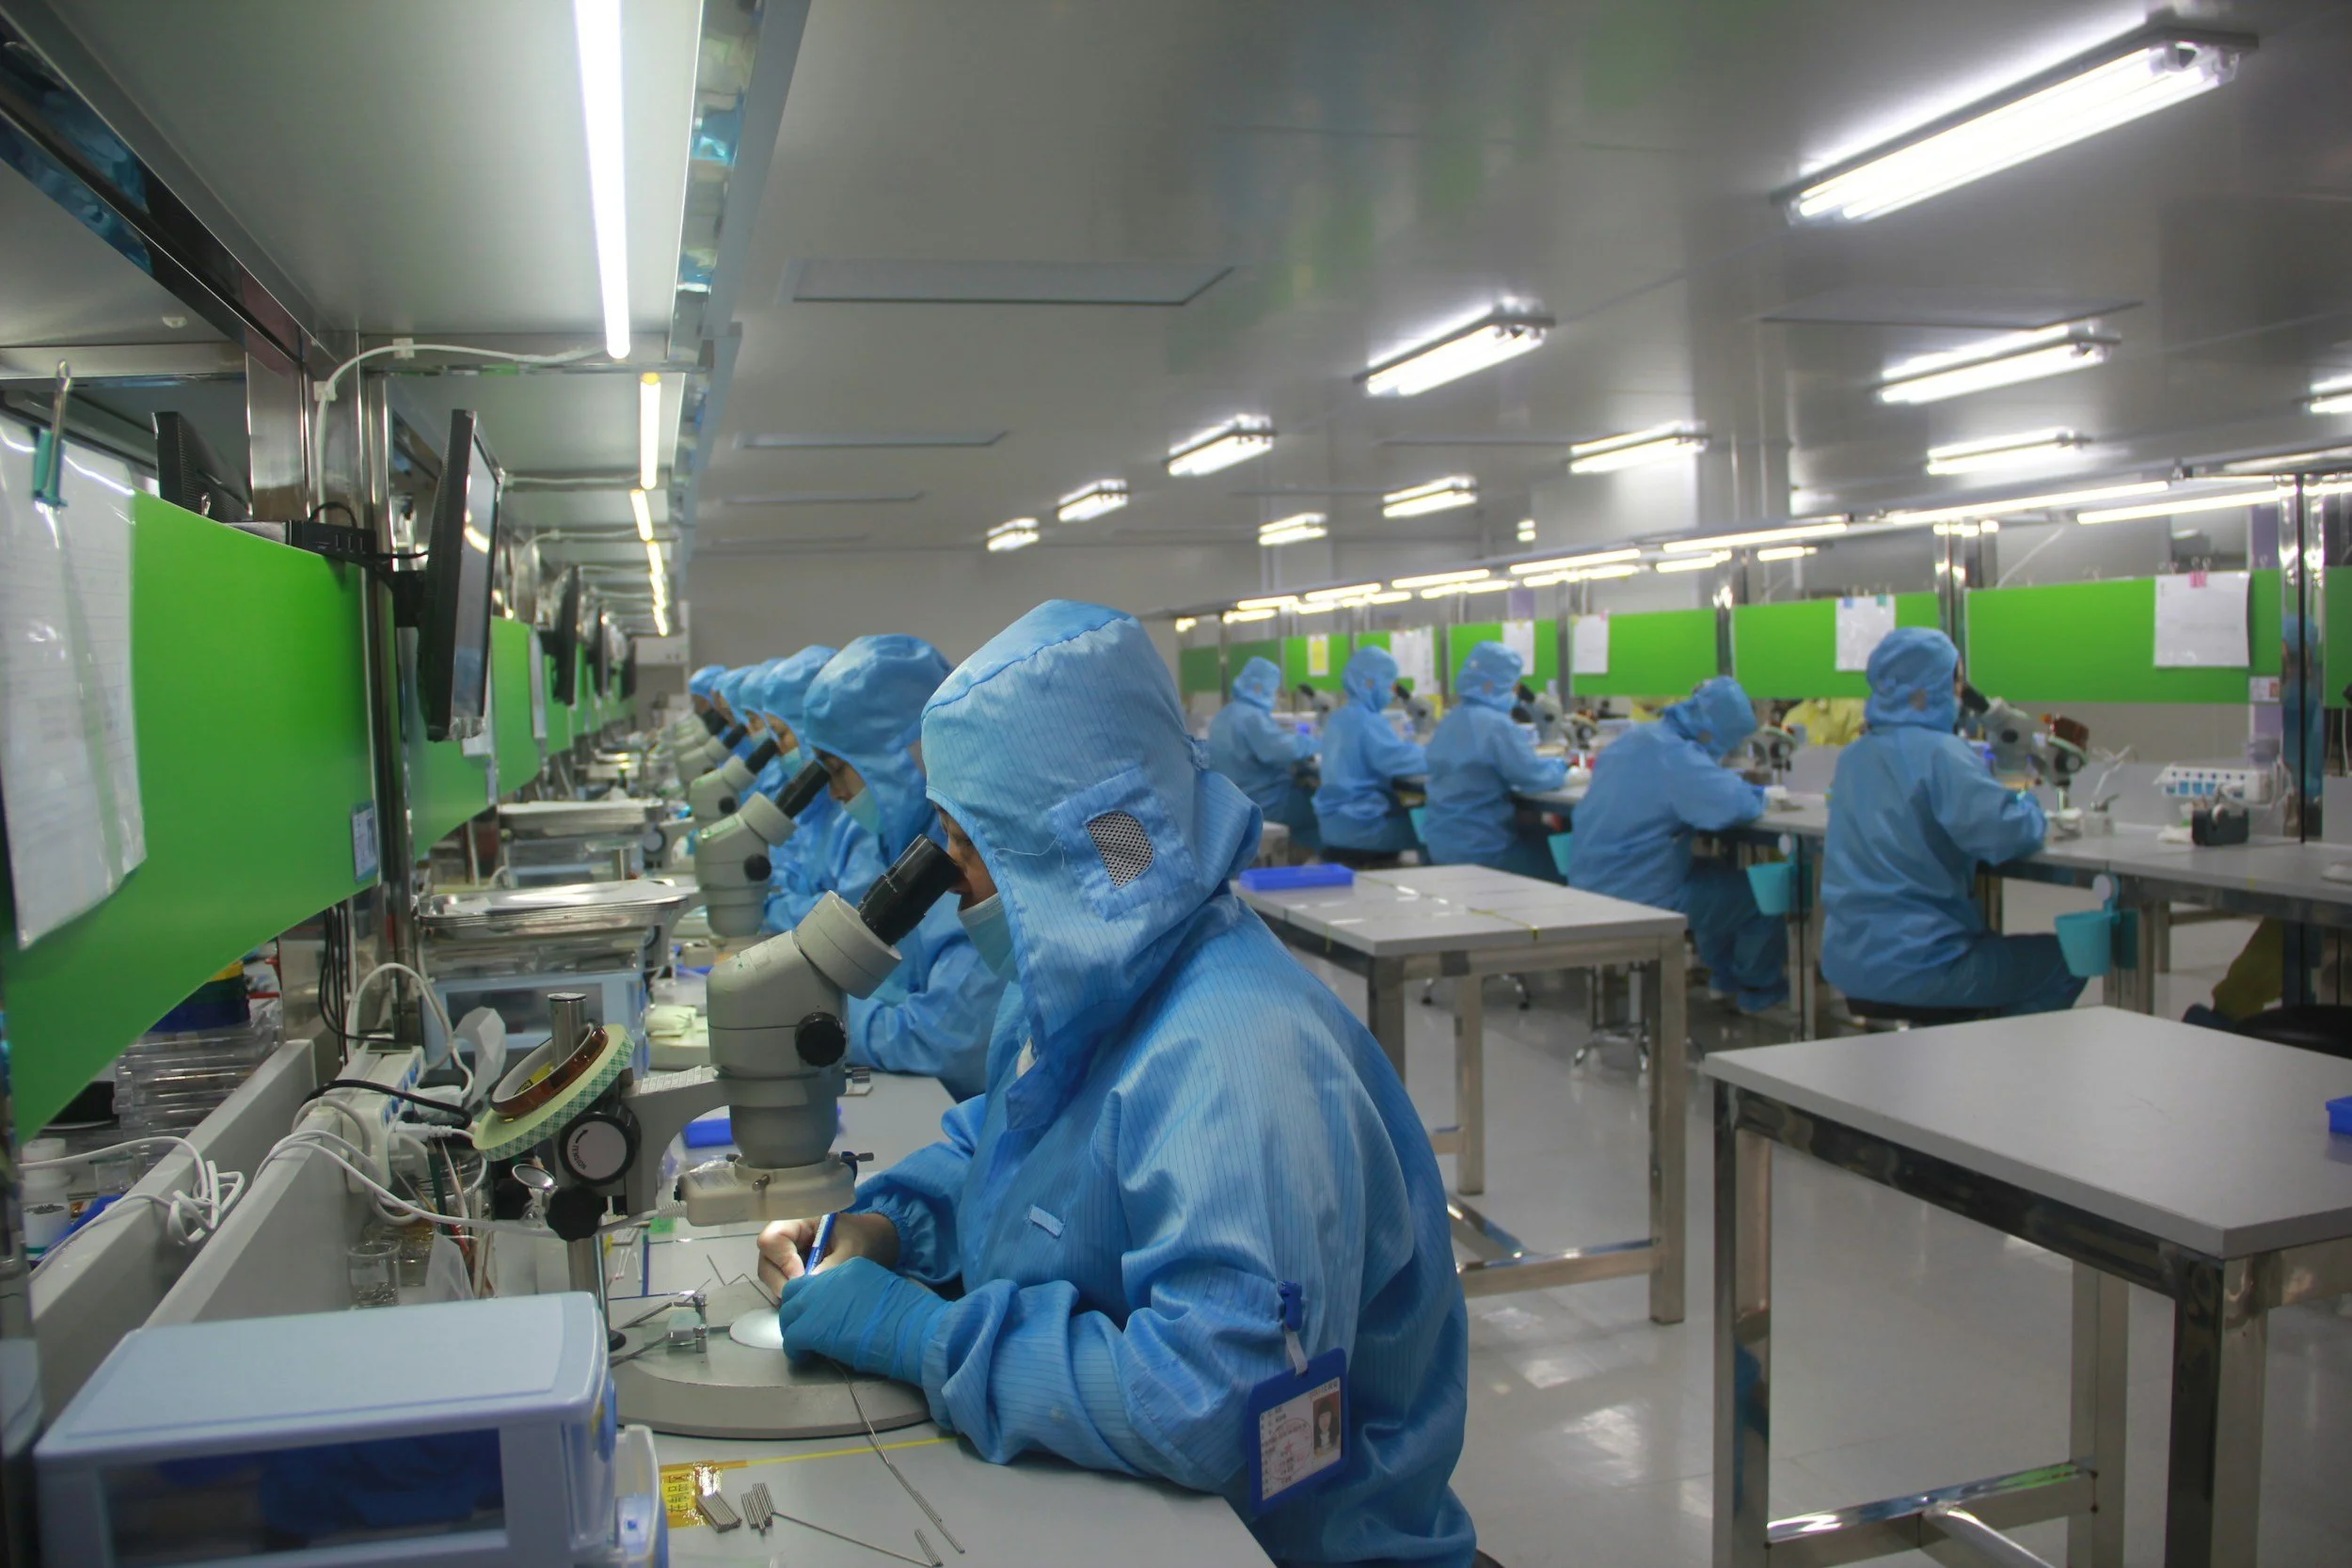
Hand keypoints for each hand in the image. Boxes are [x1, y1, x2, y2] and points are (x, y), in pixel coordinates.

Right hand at [756, 1211, 899, 1293]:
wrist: (874, 1243)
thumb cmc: (863, 1238)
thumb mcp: (852, 1250)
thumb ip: (831, 1265)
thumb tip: (807, 1286)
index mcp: (800, 1220)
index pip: (772, 1239)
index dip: (783, 1261)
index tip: (803, 1276)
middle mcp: (787, 1236)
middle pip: (766, 1260)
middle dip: (782, 1281)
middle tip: (804, 1294)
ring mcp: (786, 1254)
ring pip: (770, 1275)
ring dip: (787, 1290)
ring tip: (810, 1296)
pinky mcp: (790, 1270)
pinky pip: (780, 1284)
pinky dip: (791, 1294)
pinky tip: (808, 1297)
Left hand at [775, 1257, 945, 1385]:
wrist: (913, 1329)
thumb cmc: (909, 1315)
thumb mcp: (881, 1291)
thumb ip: (857, 1294)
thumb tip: (844, 1312)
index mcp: (850, 1268)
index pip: (817, 1280)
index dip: (815, 1299)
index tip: (821, 1314)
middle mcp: (829, 1279)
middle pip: (796, 1292)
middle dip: (796, 1310)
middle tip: (804, 1329)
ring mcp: (817, 1302)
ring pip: (789, 1314)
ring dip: (794, 1328)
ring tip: (804, 1345)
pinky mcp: (811, 1327)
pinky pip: (792, 1338)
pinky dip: (795, 1349)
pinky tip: (805, 1356)